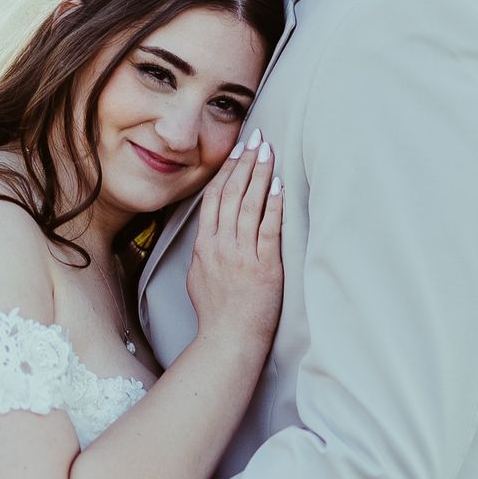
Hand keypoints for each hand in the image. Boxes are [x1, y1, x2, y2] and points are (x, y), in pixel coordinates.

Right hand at [187, 127, 284, 340]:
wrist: (229, 340)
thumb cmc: (217, 314)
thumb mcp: (199, 276)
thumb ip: (205, 250)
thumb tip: (211, 232)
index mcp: (204, 246)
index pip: (214, 197)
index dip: (226, 170)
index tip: (237, 150)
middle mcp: (220, 245)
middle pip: (231, 194)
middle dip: (245, 162)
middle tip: (256, 138)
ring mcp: (241, 254)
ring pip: (249, 204)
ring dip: (260, 174)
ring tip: (268, 151)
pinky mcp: (263, 265)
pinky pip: (268, 227)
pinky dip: (273, 204)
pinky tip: (279, 185)